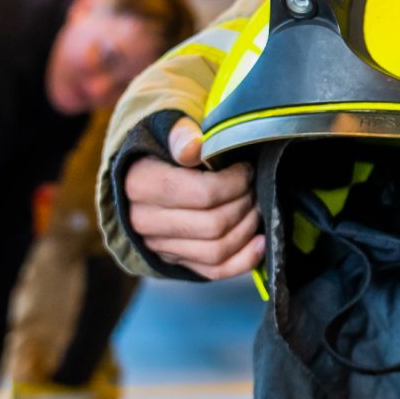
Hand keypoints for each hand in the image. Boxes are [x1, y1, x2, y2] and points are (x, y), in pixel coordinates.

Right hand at [123, 125, 264, 278]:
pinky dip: (244, 260)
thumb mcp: (164, 128)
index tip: (244, 169)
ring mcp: (159, 245)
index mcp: (141, 184)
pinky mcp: (176, 260)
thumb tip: (193, 147)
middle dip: (245, 204)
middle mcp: (144, 221)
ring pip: (216, 251)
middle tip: (253, 186)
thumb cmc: (160, 144)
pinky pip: (214, 270)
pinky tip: (260, 242)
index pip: (202, 194)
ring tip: (256, 206)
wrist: (139, 170)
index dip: (235, 182)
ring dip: (247, 229)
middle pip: (213, 225)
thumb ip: (179, 133)